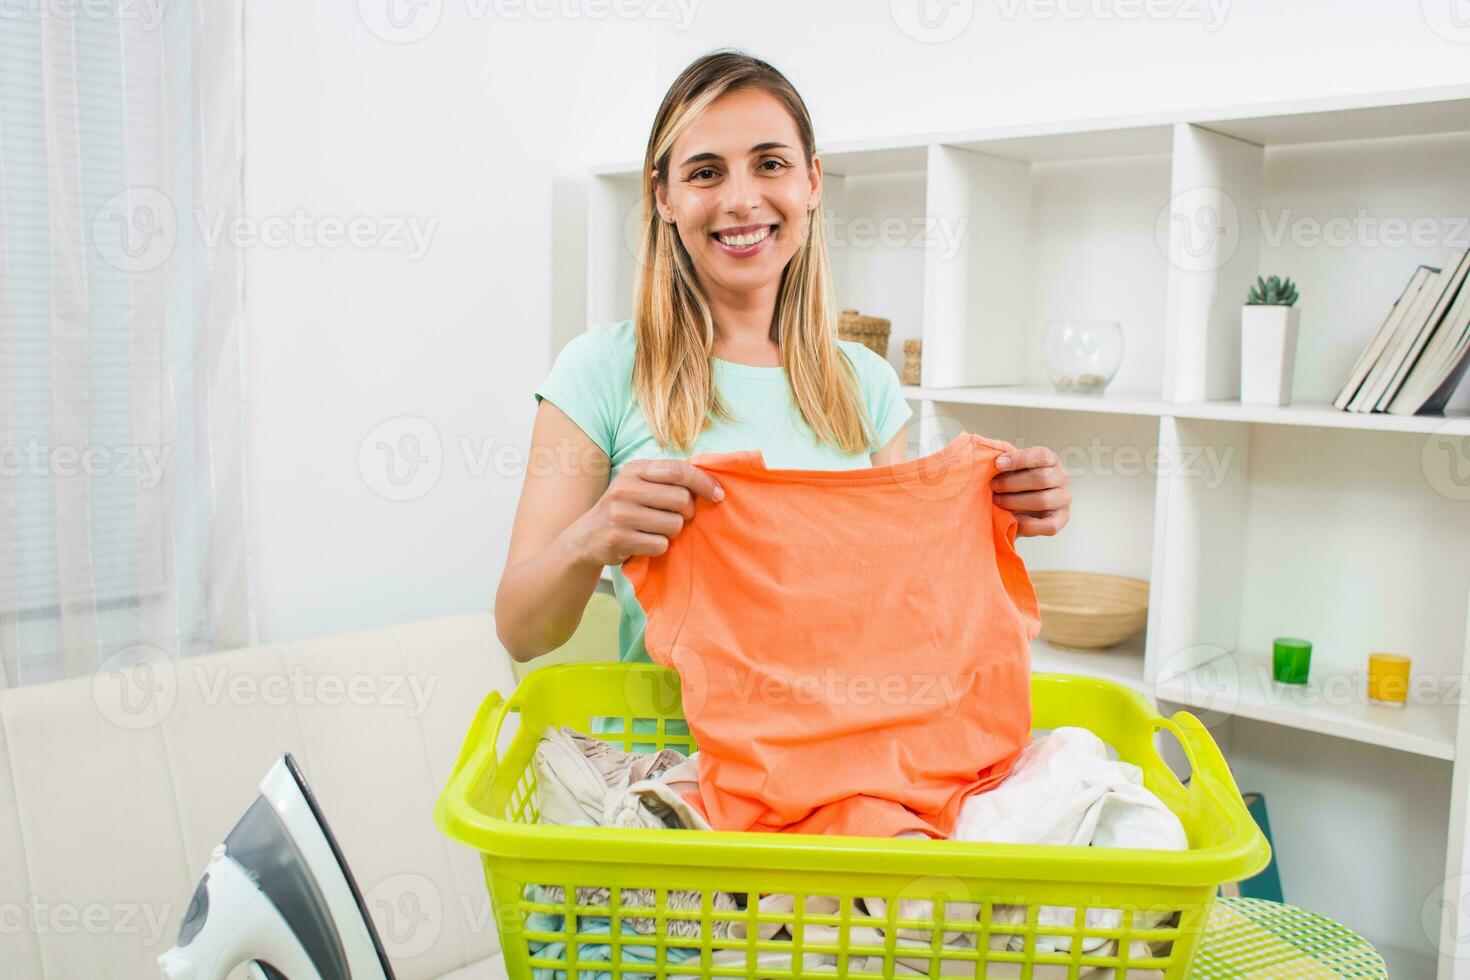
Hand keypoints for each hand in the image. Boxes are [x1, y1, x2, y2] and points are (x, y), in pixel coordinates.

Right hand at [572, 457, 725, 565]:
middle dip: (688, 512)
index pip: (678, 471)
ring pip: (673, 525)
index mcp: (634, 470)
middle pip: (681, 499)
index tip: (719, 495)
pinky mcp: (618, 538)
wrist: (586, 538)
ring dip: (672, 532)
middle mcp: (625, 488)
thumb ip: (667, 480)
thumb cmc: (624, 510)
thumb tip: (712, 484)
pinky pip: (660, 545)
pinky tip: (643, 543)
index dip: (704, 483)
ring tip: (655, 530)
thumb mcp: (638, 485)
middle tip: (679, 517)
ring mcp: (620, 514)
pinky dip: (658, 547)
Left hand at [992, 445, 1069, 536]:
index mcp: (1051, 460)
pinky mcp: (1062, 518)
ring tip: (998, 501)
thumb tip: (991, 460)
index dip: (1018, 459)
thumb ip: (1005, 464)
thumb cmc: (1016, 482)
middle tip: (993, 486)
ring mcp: (1064, 498)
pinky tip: (1013, 520)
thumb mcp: (1013, 468)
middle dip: (1011, 483)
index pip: (1041, 456)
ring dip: (1015, 502)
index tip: (998, 464)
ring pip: (1043, 501)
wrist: (1022, 505)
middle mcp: (1062, 477)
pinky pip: (1049, 525)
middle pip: (1041, 478)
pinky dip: (1029, 524)